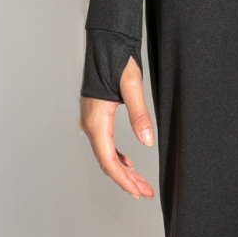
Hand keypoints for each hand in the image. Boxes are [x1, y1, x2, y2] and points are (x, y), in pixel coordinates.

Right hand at [79, 57, 155, 198]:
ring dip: (123, 170)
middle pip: (107, 162)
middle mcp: (90, 124)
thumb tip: (147, 141)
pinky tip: (128, 162)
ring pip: (106, 155)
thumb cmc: (117, 60)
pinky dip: (117, 157)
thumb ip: (140, 114)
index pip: (108, 160)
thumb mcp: (133, 86)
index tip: (137, 192)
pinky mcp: (96, 117)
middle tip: (145, 193)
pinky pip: (105, 145)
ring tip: (140, 183)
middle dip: (126, 180)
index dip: (123, 180)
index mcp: (97, 121)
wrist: (105, 43)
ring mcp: (91, 121)